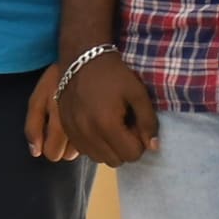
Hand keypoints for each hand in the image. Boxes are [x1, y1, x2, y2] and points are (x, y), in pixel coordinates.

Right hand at [56, 51, 158, 166]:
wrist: (81, 59)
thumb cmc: (114, 75)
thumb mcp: (138, 94)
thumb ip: (148, 122)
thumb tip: (153, 147)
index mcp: (107, 124)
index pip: (131, 154)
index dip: (139, 143)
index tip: (136, 126)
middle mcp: (87, 132)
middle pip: (114, 160)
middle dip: (124, 148)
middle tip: (124, 126)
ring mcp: (74, 131)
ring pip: (97, 157)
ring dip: (108, 148)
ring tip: (110, 127)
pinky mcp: (65, 127)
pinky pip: (83, 150)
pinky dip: (93, 145)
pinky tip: (97, 127)